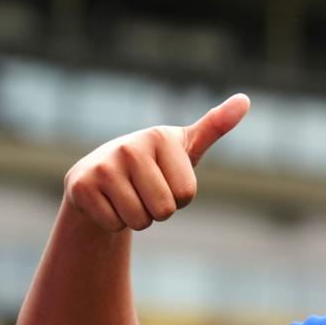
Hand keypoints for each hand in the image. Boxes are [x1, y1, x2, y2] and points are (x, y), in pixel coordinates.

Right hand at [63, 94, 249, 231]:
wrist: (100, 174)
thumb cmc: (154, 163)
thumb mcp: (186, 146)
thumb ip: (216, 125)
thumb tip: (245, 100)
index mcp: (160, 137)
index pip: (186, 194)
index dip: (179, 197)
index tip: (164, 178)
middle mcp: (129, 147)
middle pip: (164, 210)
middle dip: (158, 210)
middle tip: (144, 191)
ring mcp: (102, 166)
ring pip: (139, 220)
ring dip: (136, 217)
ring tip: (126, 195)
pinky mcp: (80, 187)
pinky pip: (114, 224)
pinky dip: (113, 221)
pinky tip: (108, 201)